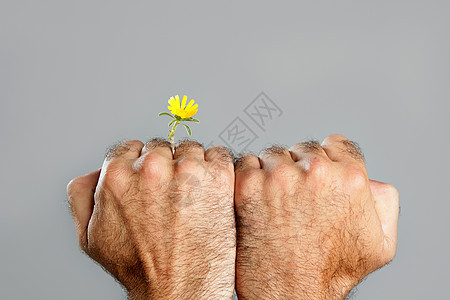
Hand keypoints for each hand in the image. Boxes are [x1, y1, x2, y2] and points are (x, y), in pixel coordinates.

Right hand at [67, 139, 235, 298]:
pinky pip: (218, 154)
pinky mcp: (218, 178)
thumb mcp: (90, 236)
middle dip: (164, 166)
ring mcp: (187, 171)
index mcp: (117, 175)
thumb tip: (94, 171)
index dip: (139, 165)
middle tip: (171, 195)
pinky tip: (212, 190)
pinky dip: (217, 167)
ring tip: (192, 197)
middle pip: (161, 147)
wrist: (179, 290)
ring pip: (189, 149)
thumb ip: (81, 195)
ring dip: (191, 166)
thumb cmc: (137, 267)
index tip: (150, 182)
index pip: (130, 148)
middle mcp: (152, 168)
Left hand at [234, 134, 398, 298]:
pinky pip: (247, 163)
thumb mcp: (380, 243)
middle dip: (301, 168)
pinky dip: (250, 177)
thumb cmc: (332, 272)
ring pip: (274, 155)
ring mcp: (279, 177)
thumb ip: (384, 202)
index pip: (336, 144)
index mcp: (350, 178)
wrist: (290, 293)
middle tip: (296, 198)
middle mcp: (315, 172)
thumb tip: (370, 180)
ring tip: (276, 204)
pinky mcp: (249, 185)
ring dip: (273, 172)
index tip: (318, 175)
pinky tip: (257, 201)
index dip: (328, 159)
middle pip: (304, 149)